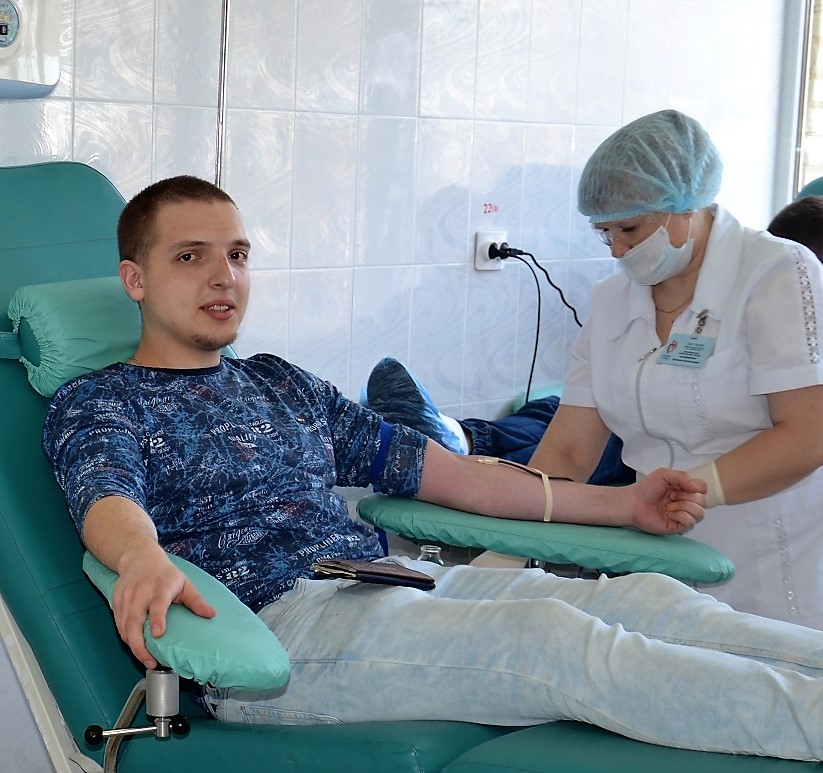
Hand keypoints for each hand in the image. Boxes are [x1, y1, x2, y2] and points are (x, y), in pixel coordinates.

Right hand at [112, 548, 215, 668]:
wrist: (139, 557)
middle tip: (150, 661)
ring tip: (145, 658)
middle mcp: (141, 592)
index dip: (157, 619)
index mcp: (160, 587)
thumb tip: (211, 614)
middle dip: (139, 645)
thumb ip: (196, 600)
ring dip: (132, 645)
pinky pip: (118, 624)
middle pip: (135, 620)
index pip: (157, 604)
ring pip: (124, 626)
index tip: (158, 634)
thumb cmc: (165, 574)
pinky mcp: (116, 601)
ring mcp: (126, 597)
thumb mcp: (184, 583)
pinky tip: (135, 646)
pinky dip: (126, 637)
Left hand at [626, 468, 706, 535]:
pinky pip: (690, 523)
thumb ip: (683, 477)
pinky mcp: (677, 527)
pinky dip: (680, 516)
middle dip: (688, 496)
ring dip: (684, 506)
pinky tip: (669, 514)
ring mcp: (682, 515)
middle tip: (672, 495)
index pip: (703, 489)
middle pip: (704, 501)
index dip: (697, 487)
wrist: (633, 503)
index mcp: (683, 489)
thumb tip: (698, 487)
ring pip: (700, 513)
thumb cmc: (645, 489)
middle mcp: (684, 502)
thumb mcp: (664, 474)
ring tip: (670, 505)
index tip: (681, 486)